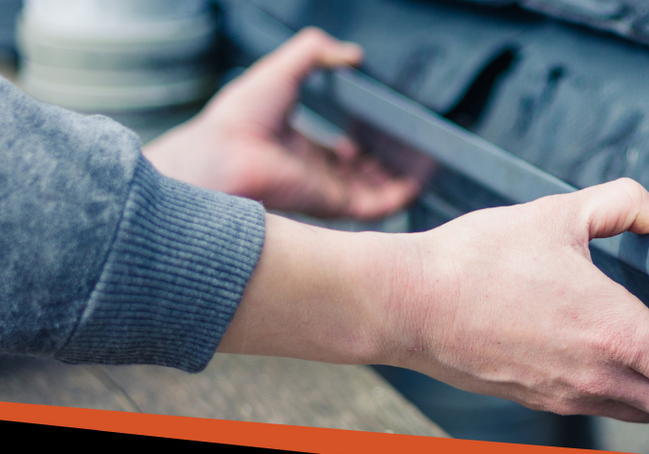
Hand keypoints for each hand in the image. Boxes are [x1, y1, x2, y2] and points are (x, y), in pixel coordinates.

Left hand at [144, 28, 420, 219]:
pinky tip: (418, 181)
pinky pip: (376, 206)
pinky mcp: (333, 204)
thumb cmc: (239, 117)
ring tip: (425, 165)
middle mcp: (312, 172)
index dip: (360, 143)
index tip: (380, 132)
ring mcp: (323, 190)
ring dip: (399, 181)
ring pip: (372, 192)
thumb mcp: (282, 69)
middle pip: (358, 175)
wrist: (224, 154)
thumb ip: (315, 53)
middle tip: (409, 152)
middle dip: (384, 166)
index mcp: (297, 146)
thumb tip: (350, 53)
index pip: (336, 152)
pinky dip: (400, 196)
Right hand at [218, 179, 648, 423]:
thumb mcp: (558, 213)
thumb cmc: (474, 261)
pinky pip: (605, 408)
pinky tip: (616, 357)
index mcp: (614, 330)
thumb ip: (626, 205)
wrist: (408, 304)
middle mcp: (598, 375)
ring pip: (646, 414)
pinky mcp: (544, 401)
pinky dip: (627, 393)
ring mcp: (569, 395)